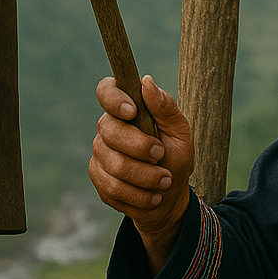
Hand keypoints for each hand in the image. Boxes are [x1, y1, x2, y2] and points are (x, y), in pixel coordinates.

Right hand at [89, 75, 194, 272]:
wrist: (169, 196)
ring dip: (146, 176)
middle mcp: (108, 128)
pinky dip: (139, 195)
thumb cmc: (175, 158)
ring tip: (165, 181)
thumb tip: (147, 82)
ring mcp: (100, 154)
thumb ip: (165, 107)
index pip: (106, 90)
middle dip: (141, 147)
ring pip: (115, 165)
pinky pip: (113, 187)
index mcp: (127, 109)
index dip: (113, 98)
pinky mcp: (98, 178)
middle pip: (110, 131)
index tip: (132, 111)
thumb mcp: (179, 132)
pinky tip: (152, 196)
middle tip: (161, 155)